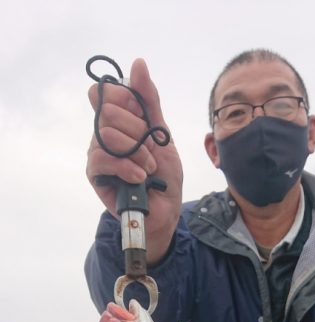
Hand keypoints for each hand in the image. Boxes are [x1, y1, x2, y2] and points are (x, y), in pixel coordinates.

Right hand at [86, 58, 182, 263]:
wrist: (165, 210)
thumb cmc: (164, 175)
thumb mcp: (162, 133)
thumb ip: (150, 100)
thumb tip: (137, 63)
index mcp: (118, 120)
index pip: (107, 92)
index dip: (127, 100)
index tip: (145, 118)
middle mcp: (104, 133)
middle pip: (109, 111)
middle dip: (138, 131)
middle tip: (150, 151)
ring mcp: (97, 153)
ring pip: (106, 134)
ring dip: (135, 152)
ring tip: (147, 169)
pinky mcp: (95, 174)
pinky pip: (101, 158)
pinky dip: (126, 166)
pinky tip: (139, 178)